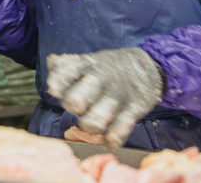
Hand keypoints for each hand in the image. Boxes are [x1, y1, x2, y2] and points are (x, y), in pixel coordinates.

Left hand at [47, 47, 164, 147]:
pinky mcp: (135, 109)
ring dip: (89, 127)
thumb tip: (51, 62)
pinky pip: (117, 133)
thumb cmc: (111, 68)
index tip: (54, 90)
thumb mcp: (91, 61)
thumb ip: (68, 65)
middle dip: (73, 108)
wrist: (149, 65)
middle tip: (79, 108)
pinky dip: (110, 139)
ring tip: (93, 122)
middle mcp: (101, 79)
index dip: (57, 83)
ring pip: (93, 123)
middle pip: (75, 102)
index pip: (65, 73)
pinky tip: (110, 134)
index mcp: (88, 65)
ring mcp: (118, 95)